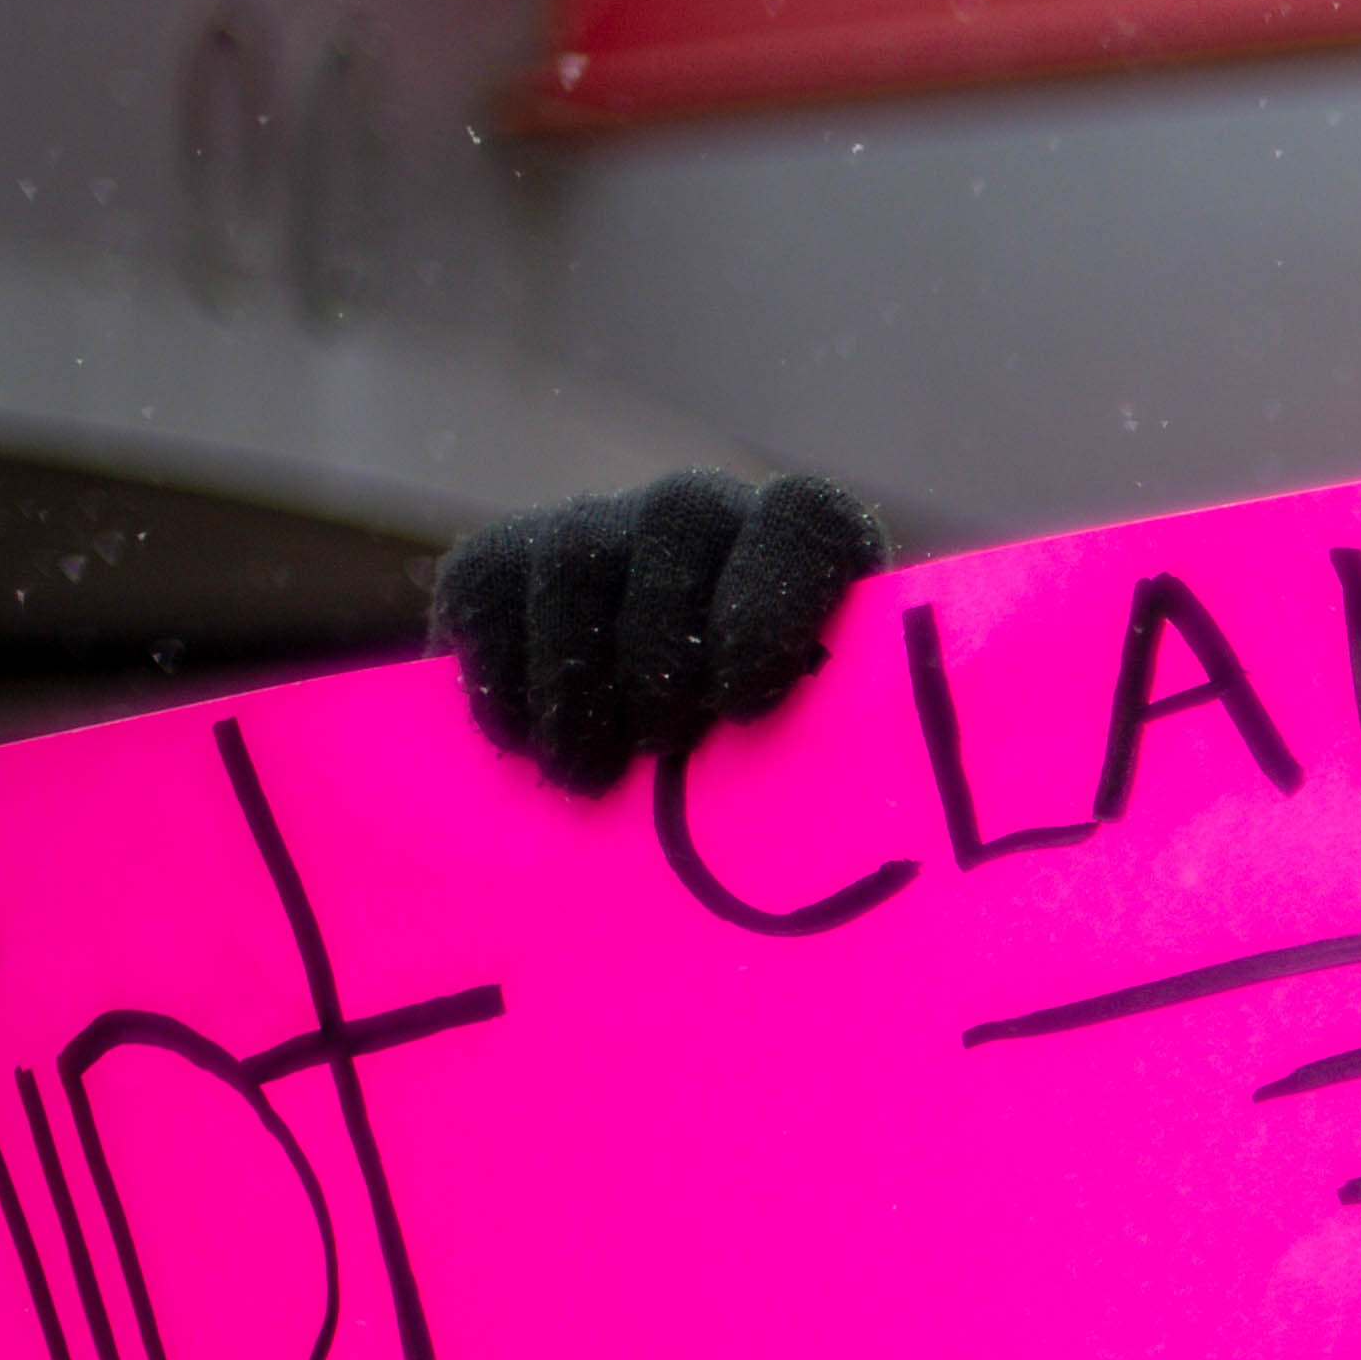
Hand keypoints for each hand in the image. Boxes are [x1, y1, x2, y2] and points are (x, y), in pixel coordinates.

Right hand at [430, 471, 885, 794]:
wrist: (633, 808)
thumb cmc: (763, 799)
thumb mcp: (816, 782)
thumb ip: (835, 768)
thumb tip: (875, 840)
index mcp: (813, 556)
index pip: (807, 520)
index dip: (775, 594)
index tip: (744, 700)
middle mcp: (705, 519)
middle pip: (678, 520)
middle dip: (663, 649)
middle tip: (660, 749)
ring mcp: (601, 530)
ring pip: (573, 557)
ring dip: (574, 678)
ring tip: (588, 777)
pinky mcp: (504, 560)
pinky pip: (485, 585)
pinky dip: (496, 673)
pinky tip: (522, 745)